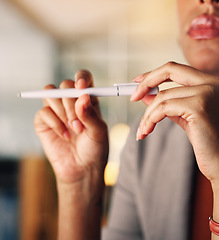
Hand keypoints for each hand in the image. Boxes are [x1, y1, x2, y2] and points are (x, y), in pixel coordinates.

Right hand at [34, 70, 108, 186]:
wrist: (82, 168)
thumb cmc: (95, 148)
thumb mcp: (99, 131)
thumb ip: (91, 114)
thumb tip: (82, 97)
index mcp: (88, 99)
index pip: (83, 78)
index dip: (81, 78)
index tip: (82, 87)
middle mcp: (71, 102)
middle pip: (65, 85)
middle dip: (72, 102)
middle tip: (79, 122)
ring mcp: (56, 110)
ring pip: (51, 94)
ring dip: (63, 111)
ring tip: (74, 129)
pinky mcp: (44, 121)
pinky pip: (43, 111)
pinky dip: (55, 123)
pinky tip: (65, 135)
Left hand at [131, 62, 218, 181]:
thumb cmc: (210, 145)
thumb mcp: (189, 119)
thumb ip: (171, 104)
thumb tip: (146, 94)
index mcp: (215, 83)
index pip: (178, 69)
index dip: (155, 74)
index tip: (138, 83)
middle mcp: (214, 83)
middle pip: (170, 69)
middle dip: (146, 82)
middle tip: (132, 97)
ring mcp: (208, 93)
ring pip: (163, 96)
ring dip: (147, 114)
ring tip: (143, 130)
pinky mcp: (200, 107)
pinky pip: (163, 108)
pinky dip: (150, 119)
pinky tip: (146, 131)